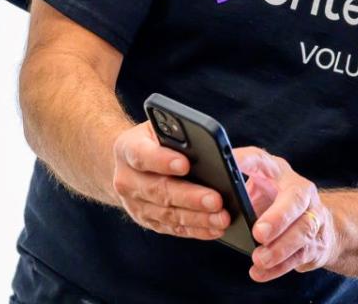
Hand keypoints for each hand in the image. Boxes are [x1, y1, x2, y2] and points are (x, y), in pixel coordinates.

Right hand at [111, 121, 230, 238]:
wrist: (130, 162)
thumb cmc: (156, 141)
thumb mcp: (165, 127)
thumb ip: (188, 136)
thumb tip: (230, 154)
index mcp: (128, 148)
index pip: (143, 155)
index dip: (163, 160)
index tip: (184, 164)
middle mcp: (127, 179)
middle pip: (159, 190)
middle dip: (190, 196)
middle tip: (216, 200)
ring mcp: (135, 204)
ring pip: (167, 214)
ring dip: (197, 218)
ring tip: (222, 218)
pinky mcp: (147, 220)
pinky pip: (172, 228)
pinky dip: (196, 229)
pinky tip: (214, 228)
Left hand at [236, 147, 338, 282]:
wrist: (317, 224)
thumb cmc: (273, 203)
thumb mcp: (257, 190)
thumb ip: (237, 193)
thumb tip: (205, 202)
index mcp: (278, 171)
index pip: (262, 161)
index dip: (247, 161)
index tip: (230, 165)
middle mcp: (300, 189)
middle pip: (295, 200)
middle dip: (278, 217)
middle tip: (258, 233)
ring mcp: (313, 215)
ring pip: (302, 230)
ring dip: (280, 247)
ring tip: (259, 259)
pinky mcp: (316, 242)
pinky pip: (299, 256)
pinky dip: (278, 267)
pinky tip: (260, 272)